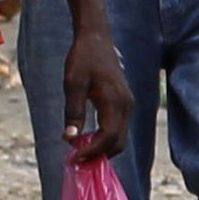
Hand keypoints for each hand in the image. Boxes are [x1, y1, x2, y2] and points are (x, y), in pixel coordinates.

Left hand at [61, 26, 131, 167]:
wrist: (96, 39)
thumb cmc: (82, 58)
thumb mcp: (73, 84)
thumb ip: (74, 112)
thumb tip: (70, 138)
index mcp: (115, 102)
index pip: (109, 137)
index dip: (93, 151)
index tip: (74, 158)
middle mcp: (126, 106)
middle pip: (118, 142)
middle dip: (98, 154)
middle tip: (75, 160)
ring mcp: (127, 105)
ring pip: (119, 137)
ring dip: (101, 148)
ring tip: (78, 151)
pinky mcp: (124, 103)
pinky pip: (118, 128)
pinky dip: (104, 138)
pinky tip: (86, 138)